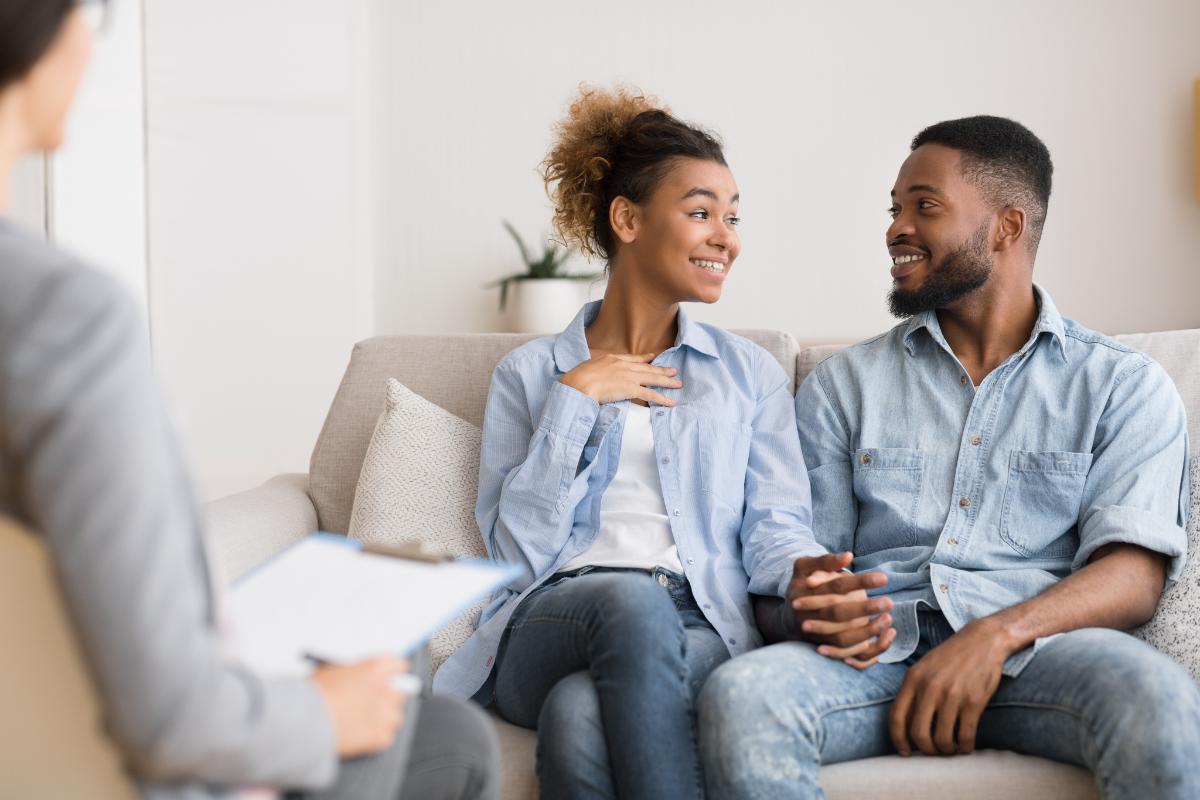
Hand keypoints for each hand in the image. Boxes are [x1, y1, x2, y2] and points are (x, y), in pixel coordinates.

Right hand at [312, 658, 408, 757]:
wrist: (304, 719)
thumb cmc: (311, 694)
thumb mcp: (331, 672)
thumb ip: (351, 674)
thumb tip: (355, 679)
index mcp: (373, 669)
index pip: (397, 665)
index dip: (394, 671)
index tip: (392, 676)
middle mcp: (383, 689)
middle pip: (400, 693)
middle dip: (389, 698)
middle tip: (376, 703)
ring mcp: (383, 714)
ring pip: (396, 716)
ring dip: (386, 719)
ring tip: (369, 723)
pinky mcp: (379, 737)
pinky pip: (387, 737)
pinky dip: (377, 739)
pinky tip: (364, 738)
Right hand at [560, 353, 681, 405]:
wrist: (579, 383)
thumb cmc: (578, 378)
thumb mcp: (588, 367)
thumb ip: (597, 368)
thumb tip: (596, 373)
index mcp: (613, 359)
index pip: (633, 359)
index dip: (644, 359)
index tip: (653, 357)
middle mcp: (624, 366)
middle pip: (647, 368)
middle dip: (662, 369)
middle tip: (674, 370)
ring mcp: (629, 377)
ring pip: (653, 379)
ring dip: (667, 382)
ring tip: (678, 383)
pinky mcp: (631, 389)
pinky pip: (651, 395)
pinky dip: (663, 399)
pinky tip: (671, 402)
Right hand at [784, 552, 895, 668]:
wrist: (790, 614)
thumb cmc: (802, 584)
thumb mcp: (805, 567)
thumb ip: (826, 561)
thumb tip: (848, 556)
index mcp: (805, 592)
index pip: (835, 586)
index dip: (860, 582)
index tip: (884, 578)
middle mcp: (808, 616)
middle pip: (838, 613)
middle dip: (865, 608)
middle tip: (889, 602)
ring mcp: (815, 634)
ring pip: (842, 638)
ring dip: (867, 631)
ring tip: (888, 619)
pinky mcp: (824, 647)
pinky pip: (846, 655)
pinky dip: (866, 651)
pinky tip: (884, 636)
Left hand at [889, 618, 1010, 755]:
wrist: (983, 640)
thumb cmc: (951, 656)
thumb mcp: (924, 667)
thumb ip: (912, 691)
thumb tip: (905, 724)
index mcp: (913, 679)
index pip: (896, 717)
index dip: (898, 740)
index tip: (904, 752)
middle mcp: (929, 687)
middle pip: (918, 734)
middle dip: (925, 749)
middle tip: (933, 751)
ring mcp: (952, 695)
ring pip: (943, 739)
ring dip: (947, 750)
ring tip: (951, 748)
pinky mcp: (973, 701)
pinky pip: (965, 736)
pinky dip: (965, 747)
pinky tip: (966, 746)